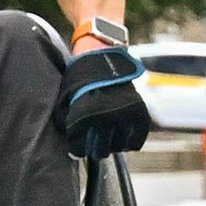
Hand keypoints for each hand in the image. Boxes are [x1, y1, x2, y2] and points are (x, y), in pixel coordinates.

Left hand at [55, 41, 150, 160]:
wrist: (100, 54)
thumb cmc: (79, 77)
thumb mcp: (66, 97)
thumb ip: (67, 120)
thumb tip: (70, 147)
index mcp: (84, 114)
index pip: (80, 146)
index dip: (78, 150)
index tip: (78, 150)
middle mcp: (105, 116)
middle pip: (101, 149)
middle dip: (96, 150)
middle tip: (95, 148)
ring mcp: (124, 113)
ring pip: (119, 146)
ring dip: (113, 147)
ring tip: (109, 141)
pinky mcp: (139, 111)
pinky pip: (137, 138)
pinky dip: (131, 143)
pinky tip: (124, 141)